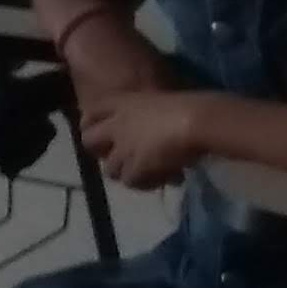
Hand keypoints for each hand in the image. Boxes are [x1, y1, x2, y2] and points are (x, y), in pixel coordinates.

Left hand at [78, 84, 212, 188]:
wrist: (197, 122)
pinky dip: (145, 184)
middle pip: (89, 141)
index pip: (92, 112)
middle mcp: (116, 125)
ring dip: (127, 173)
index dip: (91, 123)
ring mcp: (122, 148)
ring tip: (148, 174)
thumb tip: (157, 140)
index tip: (101, 134)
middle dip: (101, 152)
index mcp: (123, 103)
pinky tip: (162, 180)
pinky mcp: (133, 168)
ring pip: (110, 169)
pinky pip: (131, 182)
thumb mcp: (162, 106)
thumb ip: (150, 120)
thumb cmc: (189, 105)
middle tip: (121, 159)